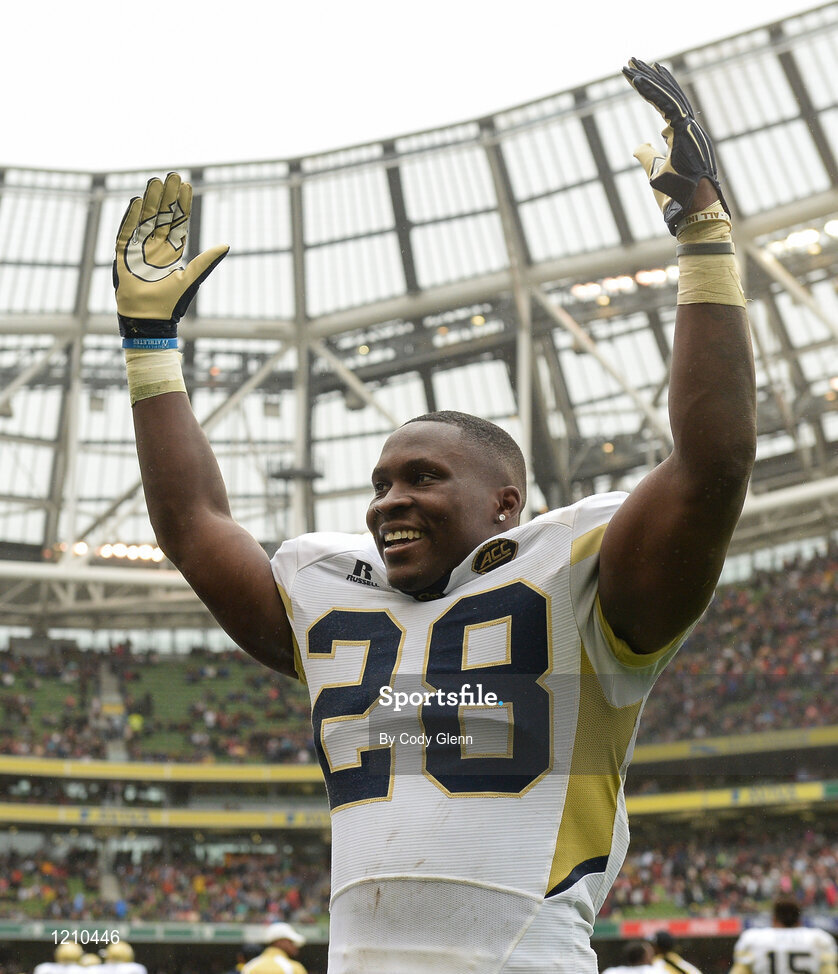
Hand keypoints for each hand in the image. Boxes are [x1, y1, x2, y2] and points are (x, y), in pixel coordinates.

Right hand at [113, 172, 228, 346]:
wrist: (150, 318)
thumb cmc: (172, 303)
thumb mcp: (192, 277)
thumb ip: (207, 261)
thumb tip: (226, 245)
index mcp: (172, 251)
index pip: (178, 222)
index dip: (182, 204)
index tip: (187, 186)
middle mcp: (156, 247)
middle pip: (162, 215)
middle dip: (167, 196)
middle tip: (173, 175)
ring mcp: (139, 248)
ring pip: (146, 218)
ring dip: (151, 200)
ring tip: (156, 180)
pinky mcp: (124, 254)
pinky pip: (128, 231)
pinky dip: (132, 216)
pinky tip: (138, 200)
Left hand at [623, 58, 729, 234]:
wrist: (690, 207)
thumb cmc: (675, 195)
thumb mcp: (654, 172)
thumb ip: (647, 156)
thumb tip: (637, 146)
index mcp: (681, 134)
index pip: (665, 105)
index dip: (652, 90)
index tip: (638, 76)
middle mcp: (687, 126)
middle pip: (667, 94)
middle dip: (649, 76)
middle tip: (632, 60)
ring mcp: (688, 127)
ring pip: (666, 95)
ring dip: (648, 79)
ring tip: (631, 64)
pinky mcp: (684, 130)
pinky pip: (666, 105)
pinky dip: (652, 92)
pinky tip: (637, 80)